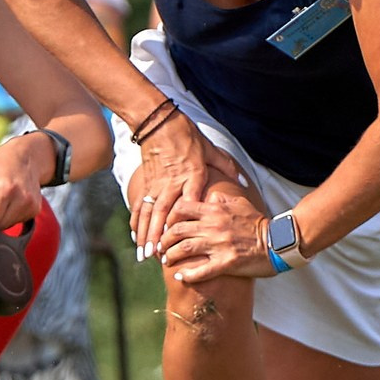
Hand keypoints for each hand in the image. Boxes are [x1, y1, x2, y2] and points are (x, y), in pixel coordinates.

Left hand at [0, 133, 48, 230]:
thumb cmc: (2, 161)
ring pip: (8, 225)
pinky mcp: (35, 209)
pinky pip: (18, 221)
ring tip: (1, 198)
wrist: (28, 155)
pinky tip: (11, 201)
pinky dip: (11, 215)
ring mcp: (30, 204)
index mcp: (4, 188)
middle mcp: (21, 197)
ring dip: (1, 216)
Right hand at [124, 115, 226, 255]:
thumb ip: (226, 166)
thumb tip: (244, 181)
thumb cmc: (187, 135)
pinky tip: (135, 236)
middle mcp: (172, 183)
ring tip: (143, 254)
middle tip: (154, 256)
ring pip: (148, 213)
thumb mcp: (210, 149)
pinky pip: (140, 206)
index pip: (188, 203)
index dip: (183, 223)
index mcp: (191, 176)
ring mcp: (157, 185)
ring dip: (144, 234)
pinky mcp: (147, 183)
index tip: (182, 239)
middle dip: (157, 236)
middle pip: (162, 214)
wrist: (158, 122)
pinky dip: (137, 222)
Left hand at [157, 184, 277, 283]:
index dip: (169, 217)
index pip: (182, 208)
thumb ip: (222, 198)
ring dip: (171, 256)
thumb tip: (210, 194)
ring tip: (166, 261)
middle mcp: (214, 226)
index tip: (166, 226)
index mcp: (216, 210)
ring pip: (184, 249)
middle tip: (161, 247)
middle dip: (164, 240)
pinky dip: (187, 275)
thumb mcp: (241, 203)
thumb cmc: (258, 223)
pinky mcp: (226, 263)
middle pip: (177, 231)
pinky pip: (201, 271)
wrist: (279, 241)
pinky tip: (180, 277)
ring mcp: (219, 245)